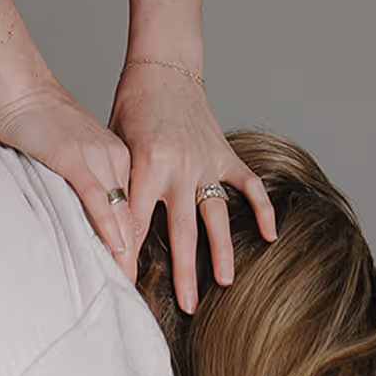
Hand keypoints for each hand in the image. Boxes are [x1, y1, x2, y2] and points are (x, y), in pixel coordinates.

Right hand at [0, 77, 136, 271]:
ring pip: (119, 209)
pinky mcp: (76, 157)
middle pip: (131, 213)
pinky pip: (97, 196)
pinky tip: (115, 246)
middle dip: (134, 253)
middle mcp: (115, 157)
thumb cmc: (41, 121)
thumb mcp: (72, 154)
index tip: (136, 272)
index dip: (134, 241)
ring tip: (127, 281)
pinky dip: (107, 223)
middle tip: (136, 288)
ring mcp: (97, 157)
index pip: (132, 206)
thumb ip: (82, 182)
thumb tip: (80, 214)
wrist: (23, 89)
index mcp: (117, 157)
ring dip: (124, 248)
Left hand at [108, 57, 276, 310]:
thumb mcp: (114, 143)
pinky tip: (271, 236)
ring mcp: (206, 161)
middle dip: (183, 272)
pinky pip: (249, 184)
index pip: (134, 221)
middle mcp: (180, 167)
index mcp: (147, 164)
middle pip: (181, 230)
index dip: (129, 257)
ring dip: (221, 251)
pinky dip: (262, 208)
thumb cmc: (131, 105)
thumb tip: (104, 227)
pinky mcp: (224, 153)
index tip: (127, 289)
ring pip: (216, 215)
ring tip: (226, 282)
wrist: (162, 68)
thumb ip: (116, 183)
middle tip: (188, 307)